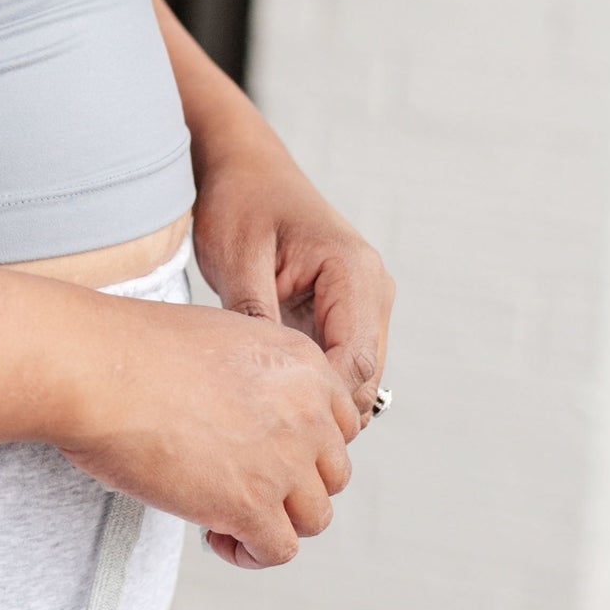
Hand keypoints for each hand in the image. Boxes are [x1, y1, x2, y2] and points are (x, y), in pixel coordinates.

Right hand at [54, 296, 360, 568]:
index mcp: (302, 363)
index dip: (303, 449)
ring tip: (225, 516)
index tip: (265, 456)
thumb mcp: (219, 340)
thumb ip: (255, 380)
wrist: (95, 369)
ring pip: (315, 518)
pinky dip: (249, 552)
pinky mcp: (251, 504)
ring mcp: (284, 460)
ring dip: (275, 523)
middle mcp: (306, 411)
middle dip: (291, 487)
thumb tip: (250, 422)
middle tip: (241, 486)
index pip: (340, 425)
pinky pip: (278, 550)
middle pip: (331, 475)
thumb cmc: (132, 350)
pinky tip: (214, 534)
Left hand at [191, 129, 393, 423]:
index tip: (278, 426)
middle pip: (364, 377)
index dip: (322, 401)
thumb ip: (256, 316)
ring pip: (358, 377)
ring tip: (267, 423)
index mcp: (354, 272)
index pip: (355, 359)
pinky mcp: (346, 311)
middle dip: (324, 410)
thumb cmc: (239, 203)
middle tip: (269, 440)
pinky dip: (316, 384)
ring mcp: (364, 302)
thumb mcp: (237, 259)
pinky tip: (273, 399)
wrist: (243, 169)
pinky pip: (341, 362)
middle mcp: (372, 288)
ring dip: (321, 400)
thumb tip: (268, 380)